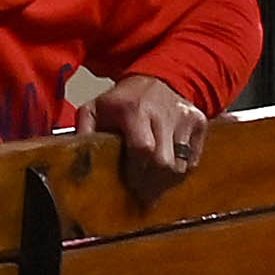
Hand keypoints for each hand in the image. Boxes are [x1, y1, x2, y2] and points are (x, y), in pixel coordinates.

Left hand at [84, 72, 210, 193]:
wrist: (156, 79)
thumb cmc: (122, 100)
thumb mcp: (95, 109)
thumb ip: (84, 130)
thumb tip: (76, 158)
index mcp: (134, 109)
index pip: (144, 149)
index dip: (137, 173)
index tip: (129, 185)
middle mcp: (163, 111)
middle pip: (165, 163)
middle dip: (152, 184)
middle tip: (142, 195)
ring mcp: (184, 116)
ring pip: (182, 166)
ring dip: (166, 181)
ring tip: (153, 184)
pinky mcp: (198, 121)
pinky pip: (194, 160)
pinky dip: (180, 171)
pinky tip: (166, 170)